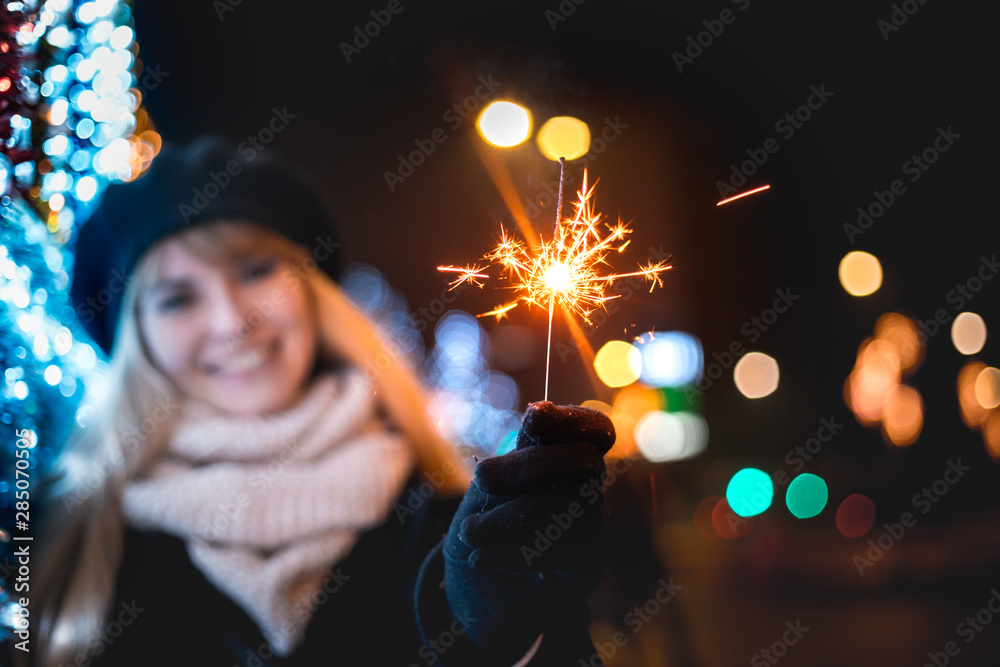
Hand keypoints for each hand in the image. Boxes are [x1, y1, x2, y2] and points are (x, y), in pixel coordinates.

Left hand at [442, 401, 614, 661]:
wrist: (476, 589)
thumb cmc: (485, 524)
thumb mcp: (492, 481)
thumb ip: (520, 450)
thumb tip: (540, 409)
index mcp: (568, 459)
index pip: (597, 431)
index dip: (574, 420)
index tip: (534, 418)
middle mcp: (588, 491)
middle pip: (586, 463)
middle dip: (531, 466)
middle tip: (482, 477)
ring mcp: (592, 530)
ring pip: (570, 509)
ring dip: (508, 520)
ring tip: (470, 532)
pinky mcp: (587, 569)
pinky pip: (565, 554)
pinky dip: (512, 554)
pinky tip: (480, 559)